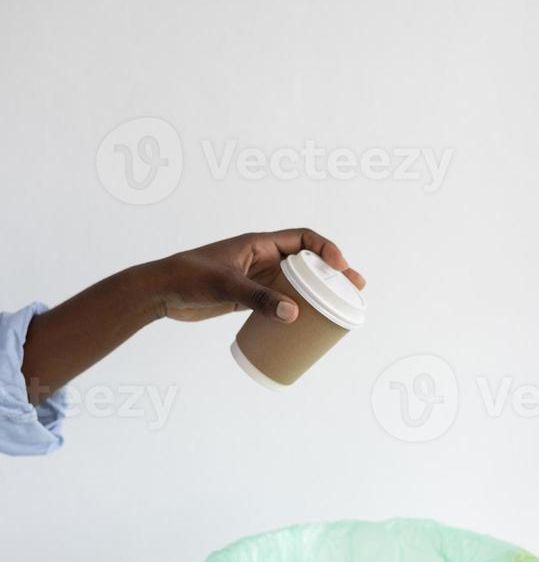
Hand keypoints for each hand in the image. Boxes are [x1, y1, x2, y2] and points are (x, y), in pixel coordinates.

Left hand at [151, 229, 365, 323]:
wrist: (161, 292)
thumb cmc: (188, 278)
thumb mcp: (225, 286)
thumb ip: (258, 299)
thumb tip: (293, 315)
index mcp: (260, 244)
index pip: (303, 239)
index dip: (326, 250)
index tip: (341, 267)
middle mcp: (263, 258)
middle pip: (307, 262)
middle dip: (333, 274)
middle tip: (355, 290)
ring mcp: (258, 279)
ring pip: (297, 283)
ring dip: (319, 293)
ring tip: (341, 308)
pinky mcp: (250, 298)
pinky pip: (282, 301)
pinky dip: (298, 308)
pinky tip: (309, 322)